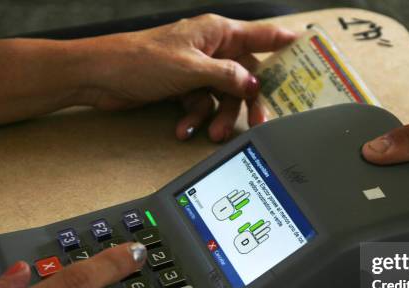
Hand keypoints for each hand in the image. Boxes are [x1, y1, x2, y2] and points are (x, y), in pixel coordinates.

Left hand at [81, 14, 295, 140]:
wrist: (100, 77)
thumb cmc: (140, 60)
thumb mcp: (192, 69)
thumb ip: (228, 77)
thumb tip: (253, 85)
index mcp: (217, 32)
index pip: (261, 34)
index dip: (285, 40)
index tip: (308, 47)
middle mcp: (211, 49)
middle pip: (245, 76)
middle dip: (248, 102)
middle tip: (258, 122)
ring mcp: (198, 69)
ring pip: (223, 96)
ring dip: (217, 116)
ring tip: (210, 132)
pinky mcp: (184, 87)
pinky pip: (202, 105)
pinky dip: (195, 118)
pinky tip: (185, 127)